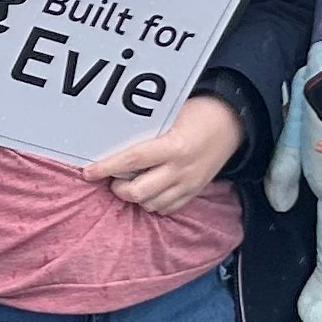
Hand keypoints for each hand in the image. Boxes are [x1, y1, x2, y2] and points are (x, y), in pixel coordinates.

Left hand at [82, 94, 244, 215]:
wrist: (233, 123)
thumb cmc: (198, 113)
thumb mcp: (172, 116)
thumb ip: (147, 132)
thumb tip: (113, 141)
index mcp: (173, 146)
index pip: (133, 160)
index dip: (107, 167)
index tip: (88, 172)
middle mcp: (180, 170)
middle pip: (139, 192)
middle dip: (119, 188)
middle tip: (114, 178)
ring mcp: (188, 184)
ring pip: (151, 204)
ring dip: (135, 197)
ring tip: (131, 183)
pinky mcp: (194, 193)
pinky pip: (167, 208)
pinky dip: (153, 202)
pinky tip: (149, 190)